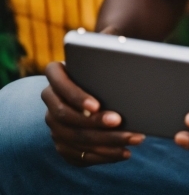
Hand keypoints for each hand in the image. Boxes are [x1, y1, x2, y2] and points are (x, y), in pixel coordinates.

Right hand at [42, 28, 144, 165]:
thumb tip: (114, 39)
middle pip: (66, 117)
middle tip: (120, 122)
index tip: (98, 104)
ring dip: (104, 142)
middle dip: (94, 123)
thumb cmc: (108, 56)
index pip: (59, 85)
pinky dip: (102, 157)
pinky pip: (78, 156)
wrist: (106, 75)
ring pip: (74, 139)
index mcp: (55, 73)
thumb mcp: (108, 41)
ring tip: (132, 139)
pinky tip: (123, 153)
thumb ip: (108, 38)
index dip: (76, 97)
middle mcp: (49, 100)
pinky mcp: (64, 144)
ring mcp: (54, 125)